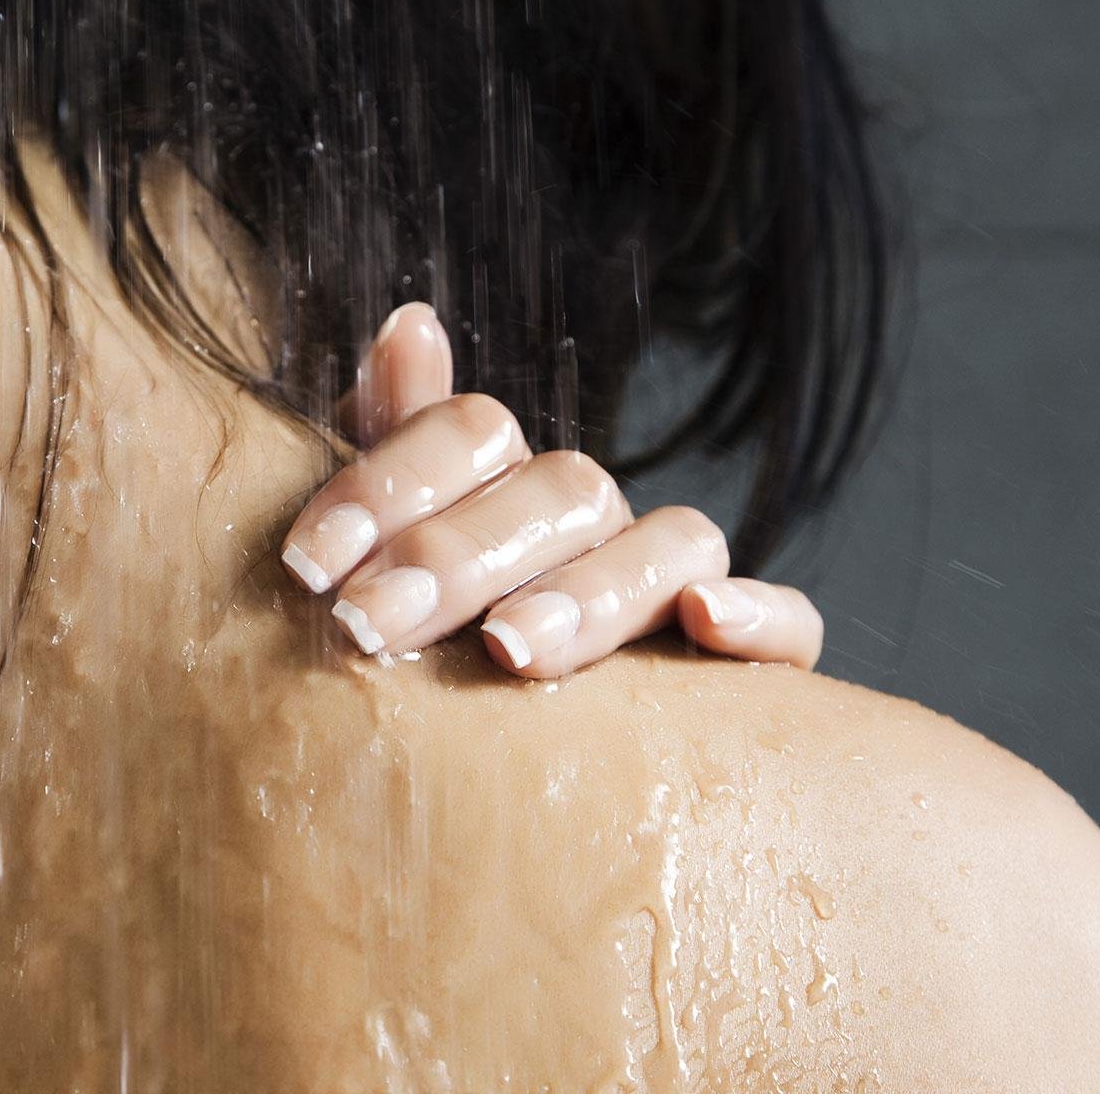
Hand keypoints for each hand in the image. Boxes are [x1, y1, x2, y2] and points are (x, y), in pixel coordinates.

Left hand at [280, 303, 823, 675]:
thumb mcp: (389, 547)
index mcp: (508, 480)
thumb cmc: (429, 644)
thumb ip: (395, 439)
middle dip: (457, 558)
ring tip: (511, 650)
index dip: (386, 487)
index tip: (308, 563)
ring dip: (590, 592)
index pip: (470, 433)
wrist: (506, 777)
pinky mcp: (755, 660)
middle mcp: (597, 518)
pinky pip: (791, 626)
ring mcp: (676, 581)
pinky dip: (761, 615)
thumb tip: (408, 321)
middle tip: (372, 626)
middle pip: (560, 490)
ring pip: (670, 546)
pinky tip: (704, 622)